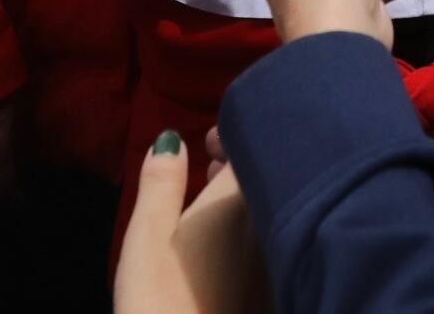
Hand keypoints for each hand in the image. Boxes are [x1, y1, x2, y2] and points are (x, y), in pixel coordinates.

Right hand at [116, 133, 266, 313]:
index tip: (210, 143)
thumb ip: (160, 182)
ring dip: (251, 201)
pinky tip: (232, 255)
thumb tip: (172, 139)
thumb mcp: (147, 239)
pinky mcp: (282, 293)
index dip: (235, 136)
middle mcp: (279, 219)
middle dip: (244, 166)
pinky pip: (281, 247)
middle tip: (210, 169)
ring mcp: (286, 260)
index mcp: (243, 197)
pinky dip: (261, 236)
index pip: (255, 142)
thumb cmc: (162, 304)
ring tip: (215, 210)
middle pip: (272, 176)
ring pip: (277, 212)